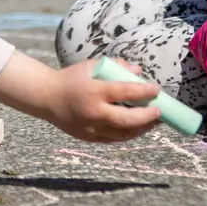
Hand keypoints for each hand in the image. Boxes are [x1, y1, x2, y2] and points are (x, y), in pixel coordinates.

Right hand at [0, 51, 161, 142]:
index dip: (144, 91)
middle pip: (127, 119)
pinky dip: (128, 134)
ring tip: (154, 122)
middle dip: (147, 117)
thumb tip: (138, 70)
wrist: (47, 98)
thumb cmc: (71, 79)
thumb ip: (115, 66)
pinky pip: (114, 139)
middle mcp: (94, 112)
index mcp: (94, 91)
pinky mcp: (90, 138)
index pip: (125, 92)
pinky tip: (138, 128)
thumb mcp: (91, 66)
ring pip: (123, 134)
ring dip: (141, 128)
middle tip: (159, 112)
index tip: (156, 89)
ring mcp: (91, 128)